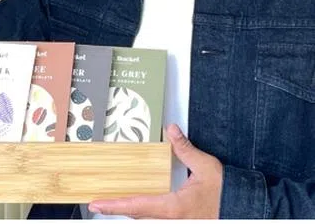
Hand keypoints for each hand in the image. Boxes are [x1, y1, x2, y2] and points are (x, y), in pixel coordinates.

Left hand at [88, 124, 221, 218]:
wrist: (247, 210)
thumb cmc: (228, 193)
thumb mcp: (206, 167)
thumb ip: (186, 149)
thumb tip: (171, 130)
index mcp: (175, 208)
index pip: (138, 206)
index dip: (115, 206)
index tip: (96, 205)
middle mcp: (174, 221)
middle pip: (139, 217)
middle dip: (118, 211)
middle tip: (97, 204)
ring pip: (148, 221)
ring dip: (131, 213)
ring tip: (111, 204)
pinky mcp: (183, 223)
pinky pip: (158, 220)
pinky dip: (144, 214)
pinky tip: (137, 208)